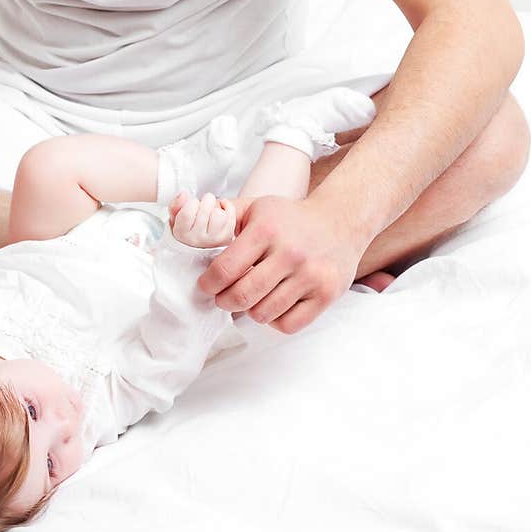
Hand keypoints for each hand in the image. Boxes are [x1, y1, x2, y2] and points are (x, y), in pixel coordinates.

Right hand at [169, 191, 236, 248]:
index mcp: (182, 233)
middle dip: (205, 202)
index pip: (188, 213)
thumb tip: (183, 195)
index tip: (192, 204)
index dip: (191, 203)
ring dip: (216, 208)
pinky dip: (228, 208)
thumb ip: (175, 205)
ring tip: (211, 211)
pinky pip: (231, 216)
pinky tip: (221, 210)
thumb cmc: (187, 229)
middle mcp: (197, 239)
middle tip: (203, 205)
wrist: (199, 245)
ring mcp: (213, 240)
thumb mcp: (174, 218)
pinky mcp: (226, 238)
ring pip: (219, 214)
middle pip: (205, 210)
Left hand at [196, 193, 366, 332]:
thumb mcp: (257, 207)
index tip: (206, 286)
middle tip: (223, 298)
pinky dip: (275, 320)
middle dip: (224, 301)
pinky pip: (288, 324)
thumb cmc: (291, 217)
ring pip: (263, 313)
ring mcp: (310, 276)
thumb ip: (224, 213)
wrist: (341, 221)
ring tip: (250, 299)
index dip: (208, 284)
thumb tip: (189, 222)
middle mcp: (290, 253)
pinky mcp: (326, 294)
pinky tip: (273, 305)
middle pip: (242, 296)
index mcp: (267, 230)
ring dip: (250, 311)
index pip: (224, 269)